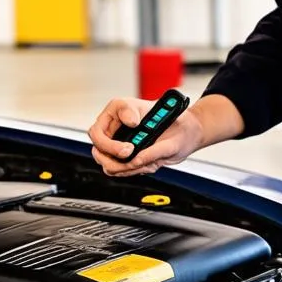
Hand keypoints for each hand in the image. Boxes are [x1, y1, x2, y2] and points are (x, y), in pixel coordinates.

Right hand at [89, 97, 204, 177]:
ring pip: (108, 164)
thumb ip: (152, 142)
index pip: (97, 132)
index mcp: (118, 110)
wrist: (184, 130)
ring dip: (127, 168)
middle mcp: (115, 126)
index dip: (109, 144)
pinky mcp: (125, 155)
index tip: (129, 147)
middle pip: (98, 151)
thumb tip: (137, 157)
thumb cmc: (173, 117)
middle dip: (116, 160)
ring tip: (146, 162)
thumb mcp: (165, 123)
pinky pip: (121, 170)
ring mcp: (118, 142)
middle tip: (134, 157)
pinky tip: (148, 163)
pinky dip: (134, 171)